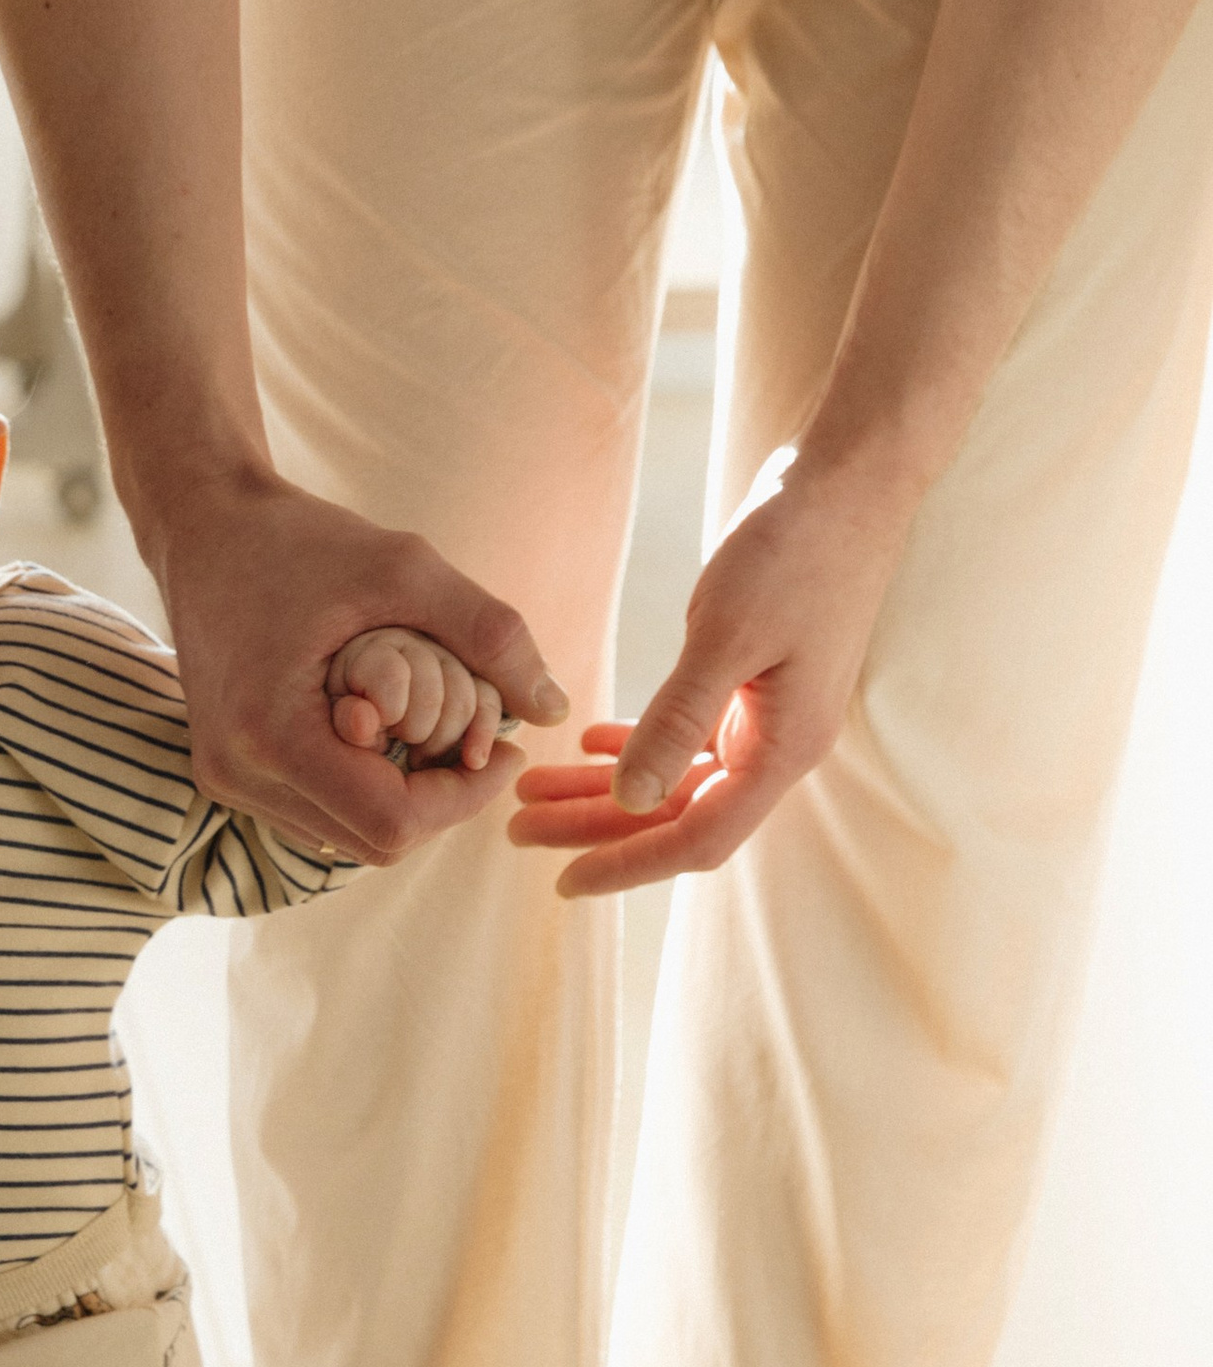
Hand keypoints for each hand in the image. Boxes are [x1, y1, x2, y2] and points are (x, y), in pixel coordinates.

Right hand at [154, 466, 562, 863]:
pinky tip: (386, 737)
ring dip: (404, 800)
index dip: (463, 799)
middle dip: (440, 803)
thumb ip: (490, 633)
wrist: (203, 528)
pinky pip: (317, 815)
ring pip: (346, 838)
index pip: (392, 823)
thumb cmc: (300, 538)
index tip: (503, 751)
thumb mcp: (407, 567)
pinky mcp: (226, 773)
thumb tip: (555, 707)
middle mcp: (239, 775)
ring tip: (433, 736)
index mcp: (272, 735)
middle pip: (373, 843)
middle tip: (479, 744)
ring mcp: (226, 781)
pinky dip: (364, 789)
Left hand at [506, 452, 919, 895]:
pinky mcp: (758, 683)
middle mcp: (782, 745)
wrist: (849, 483)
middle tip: (516, 829)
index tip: (563, 882)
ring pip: (677, 777)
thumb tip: (631, 801)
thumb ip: (677, 720)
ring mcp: (771, 716)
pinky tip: (592, 744)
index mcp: (784, 747)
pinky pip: (691, 737)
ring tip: (533, 787)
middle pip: (679, 814)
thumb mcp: (725, 635)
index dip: (628, 864)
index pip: (698, 836)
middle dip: (596, 826)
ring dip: (606, 786)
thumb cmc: (794, 550)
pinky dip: (639, 743)